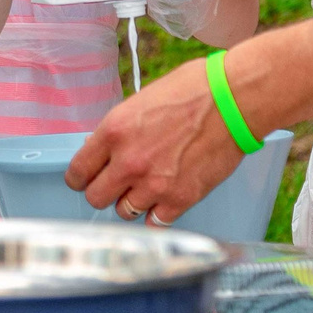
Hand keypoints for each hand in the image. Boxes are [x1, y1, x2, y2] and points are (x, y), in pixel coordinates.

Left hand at [68, 55, 246, 224]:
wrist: (235, 100)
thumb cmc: (194, 89)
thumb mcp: (142, 101)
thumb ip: (120, 129)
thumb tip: (105, 149)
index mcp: (114, 131)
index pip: (78, 172)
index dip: (81, 177)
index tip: (87, 178)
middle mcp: (128, 162)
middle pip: (96, 198)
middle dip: (104, 191)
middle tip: (117, 183)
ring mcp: (154, 184)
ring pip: (124, 212)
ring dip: (132, 202)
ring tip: (147, 187)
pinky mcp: (180, 199)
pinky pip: (155, 222)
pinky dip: (157, 214)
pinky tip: (165, 199)